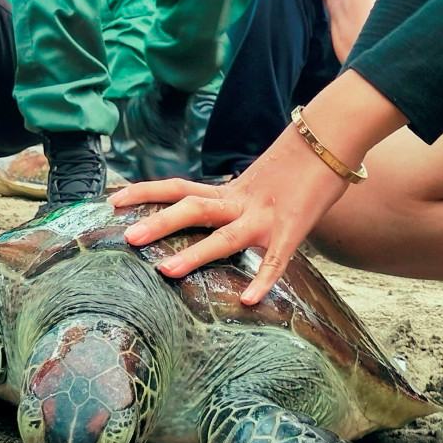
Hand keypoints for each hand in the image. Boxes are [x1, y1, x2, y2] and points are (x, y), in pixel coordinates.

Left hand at [108, 126, 350, 304]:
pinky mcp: (291, 232)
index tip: (112, 200)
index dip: (145, 192)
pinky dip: (263, 279)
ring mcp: (264, 218)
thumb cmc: (290, 168)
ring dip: (195, 254)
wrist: (330, 141)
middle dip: (159, 223)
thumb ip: (224, 201)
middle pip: (193, 209)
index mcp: (226, 191)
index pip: (177, 187)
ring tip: (165, 271)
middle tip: (128, 238)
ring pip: (224, 237)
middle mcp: (239, 202)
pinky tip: (250, 300)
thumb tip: (197, 214)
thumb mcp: (250, 183)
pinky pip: (275, 261)